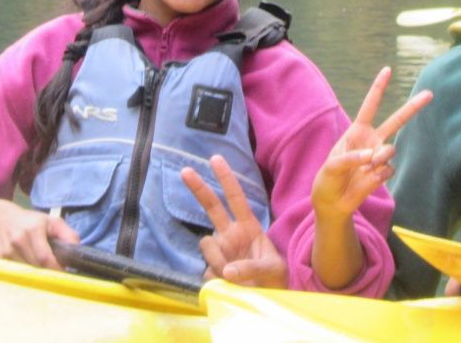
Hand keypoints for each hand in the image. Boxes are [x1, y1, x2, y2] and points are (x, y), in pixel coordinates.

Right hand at [0, 198, 78, 269]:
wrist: (0, 218)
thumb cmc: (30, 221)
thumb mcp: (52, 221)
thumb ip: (67, 234)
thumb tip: (76, 249)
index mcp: (33, 230)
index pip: (45, 258)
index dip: (55, 269)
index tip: (62, 273)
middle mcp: (18, 240)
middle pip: (36, 268)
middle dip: (46, 272)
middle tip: (53, 271)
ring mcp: (6, 250)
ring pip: (25, 272)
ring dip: (34, 273)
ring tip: (38, 266)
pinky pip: (14, 272)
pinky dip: (22, 273)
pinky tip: (25, 264)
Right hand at [181, 154, 287, 287]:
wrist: (266, 300)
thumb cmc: (274, 279)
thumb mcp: (273, 269)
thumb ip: (253, 267)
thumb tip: (227, 270)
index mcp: (248, 227)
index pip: (236, 198)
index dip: (226, 179)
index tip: (215, 159)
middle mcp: (230, 235)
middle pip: (211, 206)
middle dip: (199, 188)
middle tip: (185, 171)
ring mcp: (219, 252)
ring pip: (207, 244)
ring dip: (218, 258)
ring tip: (236, 276)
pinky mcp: (211, 270)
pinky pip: (207, 270)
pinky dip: (218, 279)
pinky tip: (230, 286)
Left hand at [311, 66, 432, 220]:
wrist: (333, 201)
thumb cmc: (328, 178)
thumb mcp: (332, 165)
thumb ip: (351, 158)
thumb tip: (372, 157)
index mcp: (357, 131)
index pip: (370, 105)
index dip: (379, 87)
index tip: (388, 70)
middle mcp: (372, 140)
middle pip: (396, 120)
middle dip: (413, 107)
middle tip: (430, 94)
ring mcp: (379, 156)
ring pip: (390, 149)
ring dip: (379, 157)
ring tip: (367, 166)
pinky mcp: (383, 173)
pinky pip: (388, 169)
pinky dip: (378, 175)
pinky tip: (367, 179)